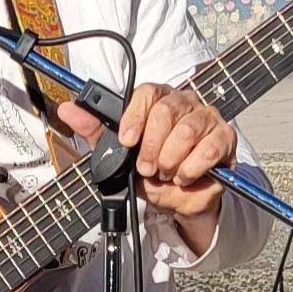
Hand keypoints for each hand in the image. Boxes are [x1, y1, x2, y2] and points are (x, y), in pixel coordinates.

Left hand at [56, 81, 235, 251]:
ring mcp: (207, 118)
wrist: (179, 198)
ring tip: (166, 174)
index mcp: (158, 100)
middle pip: (167, 111)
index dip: (135, 117)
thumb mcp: (120, 154)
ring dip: (170, 161)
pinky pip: (208, 149)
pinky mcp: (225, 137)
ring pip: (187, 131)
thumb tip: (67, 109)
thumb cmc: (152, 171)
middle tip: (147, 168)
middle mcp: (185, 102)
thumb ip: (95, 131)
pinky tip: (184, 176)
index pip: (147, 93)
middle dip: (151, 147)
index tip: (127, 141)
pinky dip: (191, 169)